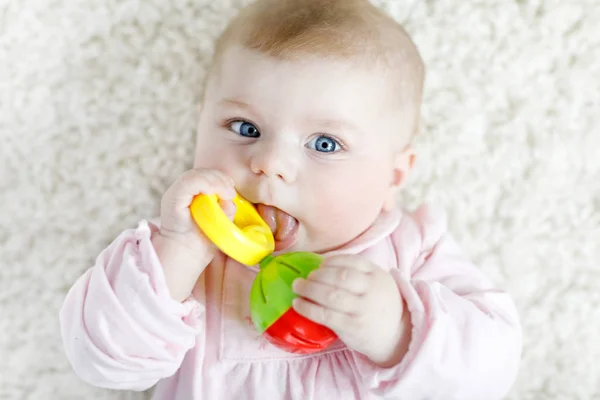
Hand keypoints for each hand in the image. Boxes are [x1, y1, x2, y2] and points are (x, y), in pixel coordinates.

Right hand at [152, 168, 235, 300]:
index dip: (221, 179)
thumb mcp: (220, 221)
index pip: (208, 176)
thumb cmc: (202, 242)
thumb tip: (230, 199)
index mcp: (194, 195)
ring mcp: (176, 194)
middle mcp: (183, 192)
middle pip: (203, 173)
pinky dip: (205, 183)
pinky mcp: (172, 198)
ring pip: (196, 174)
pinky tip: (215, 191)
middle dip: (220, 178)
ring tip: (226, 193)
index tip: (231, 192)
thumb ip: (225, 209)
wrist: (185, 256)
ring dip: (215, 181)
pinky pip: (189, 182)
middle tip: (230, 192)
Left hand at [292, 254, 410, 366]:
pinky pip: (325, 315)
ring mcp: (361, 309)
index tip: (320, 265)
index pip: (351, 261)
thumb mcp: (378, 282)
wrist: (397, 336)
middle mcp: (370, 290)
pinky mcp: (351, 327)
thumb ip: (358, 272)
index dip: (331, 261)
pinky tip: (298, 304)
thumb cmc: (381, 305)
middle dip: (317, 275)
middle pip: (338, 277)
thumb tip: (323, 263)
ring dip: (308, 289)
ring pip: (330, 295)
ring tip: (297, 287)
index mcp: (376, 275)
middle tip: (304, 278)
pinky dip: (308, 308)